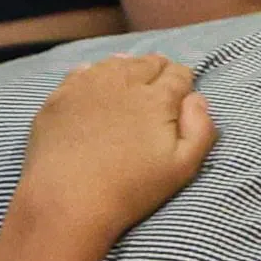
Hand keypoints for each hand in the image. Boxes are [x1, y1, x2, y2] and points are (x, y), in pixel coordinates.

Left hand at [11, 54, 214, 241]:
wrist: (66, 199)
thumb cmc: (129, 189)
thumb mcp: (182, 168)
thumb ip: (200, 129)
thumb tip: (197, 99)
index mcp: (156, 97)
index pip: (179, 74)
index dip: (184, 84)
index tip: (181, 98)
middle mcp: (123, 81)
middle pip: (149, 62)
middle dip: (159, 73)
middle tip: (158, 90)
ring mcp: (88, 84)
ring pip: (116, 63)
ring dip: (128, 69)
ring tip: (130, 83)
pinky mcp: (60, 95)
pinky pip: (83, 71)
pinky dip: (95, 74)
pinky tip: (96, 87)